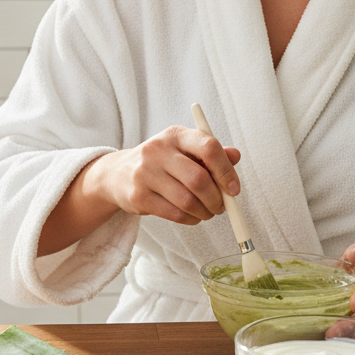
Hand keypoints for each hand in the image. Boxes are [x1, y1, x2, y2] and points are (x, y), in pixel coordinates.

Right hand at [83, 125, 240, 225]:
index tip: (234, 189)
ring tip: (207, 212)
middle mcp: (158, 150)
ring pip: (187, 200)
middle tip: (222, 207)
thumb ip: (211, 153)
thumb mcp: (184, 150)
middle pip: (199, 179)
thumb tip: (235, 156)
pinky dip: (190, 219)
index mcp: (175, 134)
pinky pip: (174, 214)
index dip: (226, 170)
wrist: (118, 174)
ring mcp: (145, 173)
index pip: (208, 147)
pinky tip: (192, 216)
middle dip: (217, 199)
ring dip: (205, 212)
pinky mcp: (138, 196)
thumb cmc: (162, 162)